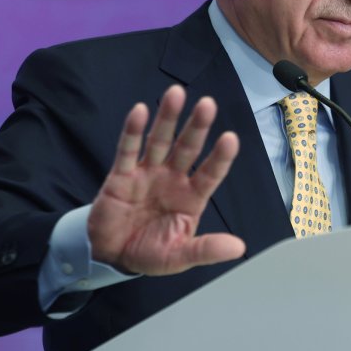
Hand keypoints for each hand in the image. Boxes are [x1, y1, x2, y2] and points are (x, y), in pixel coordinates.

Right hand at [88, 84, 245, 275]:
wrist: (111, 257)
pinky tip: (140, 111)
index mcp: (191, 197)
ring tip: (176, 93)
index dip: (220, 158)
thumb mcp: (180, 257)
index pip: (210, 173)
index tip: (231, 139)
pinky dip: (133, 131)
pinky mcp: (121, 175)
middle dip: (197, 127)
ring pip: (160, 141)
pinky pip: (128, 150)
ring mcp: (148, 173)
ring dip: (168, 118)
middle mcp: (173, 179)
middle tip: (208, 104)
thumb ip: (206, 250)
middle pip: (187, 148)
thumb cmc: (150, 252)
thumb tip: (239, 248)